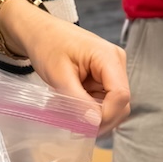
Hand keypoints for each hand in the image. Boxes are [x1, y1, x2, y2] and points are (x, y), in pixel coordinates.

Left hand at [1, 5, 130, 132]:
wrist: (40, 31)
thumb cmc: (48, 45)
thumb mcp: (59, 75)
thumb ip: (78, 100)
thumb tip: (94, 123)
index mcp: (108, 57)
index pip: (121, 95)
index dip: (106, 115)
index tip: (84, 126)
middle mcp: (117, 63)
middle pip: (122, 103)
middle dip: (101, 120)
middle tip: (76, 129)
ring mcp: (113, 71)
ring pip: (114, 105)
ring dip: (95, 117)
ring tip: (71, 119)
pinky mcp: (105, 77)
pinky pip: (104, 101)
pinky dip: (91, 110)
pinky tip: (74, 110)